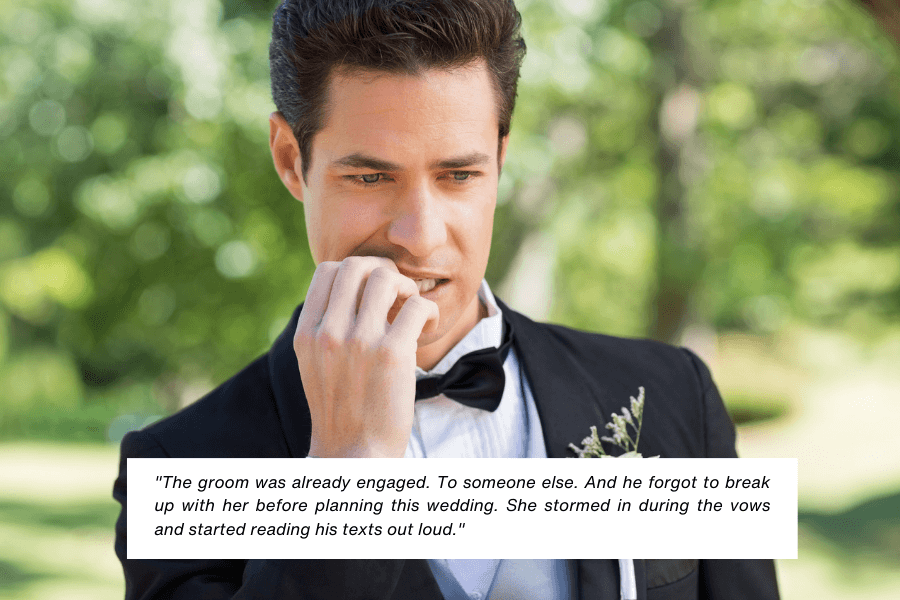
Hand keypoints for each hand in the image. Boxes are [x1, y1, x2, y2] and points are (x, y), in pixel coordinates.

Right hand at [294, 256, 438, 457]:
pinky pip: (417, 306)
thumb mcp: (316, 364)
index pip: (327, 270)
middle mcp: (328, 333)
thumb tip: (354, 289)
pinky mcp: (393, 355)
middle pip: (356, 265)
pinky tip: (426, 326)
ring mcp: (359, 342)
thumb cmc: (342, 409)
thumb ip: (327, 327)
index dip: (355, 270)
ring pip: (386, 278)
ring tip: (411, 307)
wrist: (354, 454)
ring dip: (406, 286)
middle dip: (383, 271)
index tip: (371, 290)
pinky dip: (428, 310)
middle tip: (397, 293)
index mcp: (307, 333)